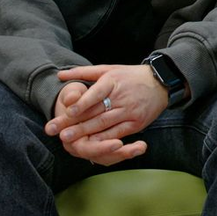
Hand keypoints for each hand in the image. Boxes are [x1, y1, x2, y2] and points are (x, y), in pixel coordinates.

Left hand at [47, 63, 167, 165]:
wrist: (160, 83)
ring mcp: (129, 111)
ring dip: (85, 134)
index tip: (67, 110)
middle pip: (96, 112)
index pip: (96, 93)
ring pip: (104, 124)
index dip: (82, 102)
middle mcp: (121, 96)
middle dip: (75, 123)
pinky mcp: (136, 123)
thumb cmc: (130, 76)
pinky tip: (89, 146)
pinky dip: (102, 141)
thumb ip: (83, 72)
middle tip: (56, 132)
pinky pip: (117, 134)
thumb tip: (60, 75)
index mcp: (113, 81)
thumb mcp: (109, 69)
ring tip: (67, 140)